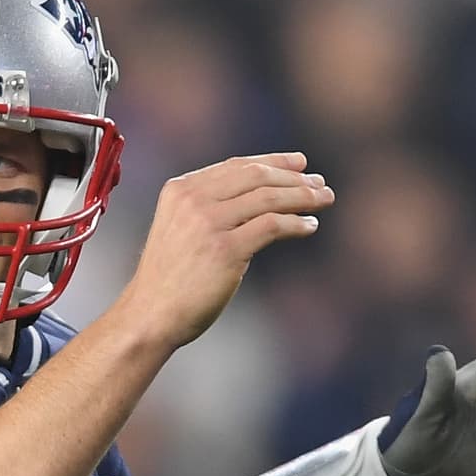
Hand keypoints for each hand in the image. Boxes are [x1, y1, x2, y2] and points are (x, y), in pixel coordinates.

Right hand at [123, 152, 333, 349]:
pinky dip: (297, 223)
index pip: (236, 165)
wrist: (151, 314)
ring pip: (269, 198)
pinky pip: (273, 226)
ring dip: (303, 197)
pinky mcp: (225, 249)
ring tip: (324, 200)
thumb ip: (207, 208)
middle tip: (319, 185)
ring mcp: (208, 223)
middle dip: (294, 178)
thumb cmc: (169, 278)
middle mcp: (193, 200)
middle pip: (256, 176)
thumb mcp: (180, 228)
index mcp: (181, 189)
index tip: (300, 164)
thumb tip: (258, 197)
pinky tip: (310, 226)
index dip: (273, 161)